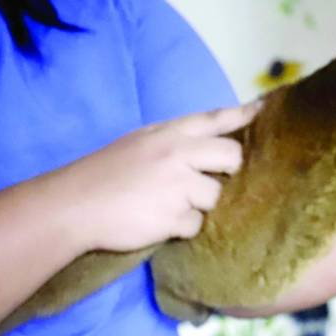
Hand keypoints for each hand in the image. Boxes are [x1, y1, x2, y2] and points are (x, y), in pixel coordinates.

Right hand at [48, 100, 260, 252]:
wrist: (74, 205)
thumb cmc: (105, 172)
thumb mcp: (140, 141)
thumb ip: (173, 139)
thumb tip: (207, 142)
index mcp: (170, 133)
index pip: (214, 119)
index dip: (242, 114)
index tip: (262, 109)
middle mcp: (180, 153)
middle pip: (232, 157)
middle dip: (227, 170)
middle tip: (205, 178)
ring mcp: (179, 185)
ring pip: (215, 195)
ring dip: (197, 203)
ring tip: (167, 203)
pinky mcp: (175, 216)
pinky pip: (197, 223)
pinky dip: (182, 226)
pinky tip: (159, 221)